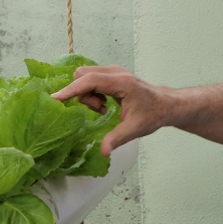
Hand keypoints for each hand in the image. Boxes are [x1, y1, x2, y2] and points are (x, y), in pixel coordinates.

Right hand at [51, 65, 166, 155]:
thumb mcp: (135, 129)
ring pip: (86, 75)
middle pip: (83, 75)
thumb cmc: (153, 115)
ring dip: (87, 92)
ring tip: (103, 107)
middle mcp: (116, 72)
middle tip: (99, 109)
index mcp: (121, 83)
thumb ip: (117, 138)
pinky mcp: (112, 74)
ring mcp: (114, 71)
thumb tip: (103, 152)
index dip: (71, 89)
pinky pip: (92, 78)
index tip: (56, 99)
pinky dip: (92, 90)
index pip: (90, 80)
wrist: (166, 105)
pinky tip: (104, 103)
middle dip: (83, 93)